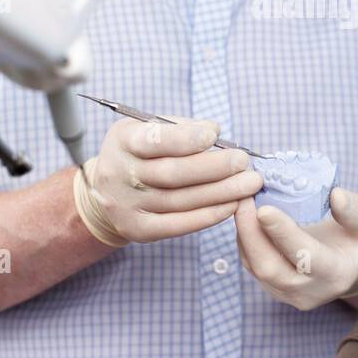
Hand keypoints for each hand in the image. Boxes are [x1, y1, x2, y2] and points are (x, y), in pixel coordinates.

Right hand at [74, 117, 263, 245]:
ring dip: (221, 193)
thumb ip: (181, 128)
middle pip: (172, 173)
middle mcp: (119, 173)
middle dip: (214, 167)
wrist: (108, 191)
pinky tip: (232, 205)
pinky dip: (208, 215)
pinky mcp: (138, 229)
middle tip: (243, 162)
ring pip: (180, 200)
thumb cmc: (140, 152)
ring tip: (249, 184)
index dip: (187, 138)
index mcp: (122, 140)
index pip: (155, 140)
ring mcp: (126, 205)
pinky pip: (178, 225)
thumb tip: (214, 132)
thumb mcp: (149, 128)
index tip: (215, 135)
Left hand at [234, 187, 357, 310]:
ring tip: (240, 200)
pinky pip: (251, 264)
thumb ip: (355, 211)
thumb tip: (335, 195)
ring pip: (255, 267)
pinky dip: (244, 238)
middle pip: (270, 268)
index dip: (283, 234)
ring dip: (243, 234)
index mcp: (336, 275)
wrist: (355, 269)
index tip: (264, 209)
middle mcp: (308, 291)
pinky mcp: (272, 287)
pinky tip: (244, 214)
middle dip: (251, 233)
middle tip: (243, 199)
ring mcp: (287, 293)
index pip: (304, 257)